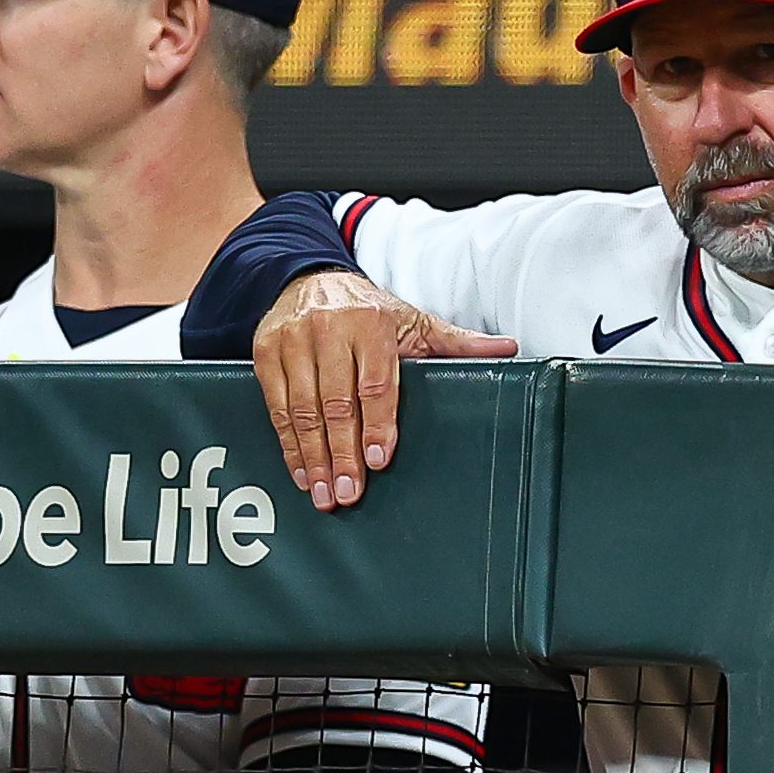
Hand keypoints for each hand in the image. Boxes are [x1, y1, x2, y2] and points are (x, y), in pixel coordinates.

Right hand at [254, 271, 516, 511]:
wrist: (310, 279)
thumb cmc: (370, 311)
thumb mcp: (415, 321)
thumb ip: (458, 342)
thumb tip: (508, 349)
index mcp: (372, 323)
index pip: (375, 382)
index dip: (378, 424)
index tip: (379, 460)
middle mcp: (328, 329)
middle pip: (336, 403)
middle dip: (342, 453)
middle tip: (348, 493)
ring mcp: (292, 340)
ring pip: (303, 409)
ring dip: (313, 457)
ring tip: (324, 493)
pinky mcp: (265, 352)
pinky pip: (276, 406)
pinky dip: (288, 443)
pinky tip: (301, 471)